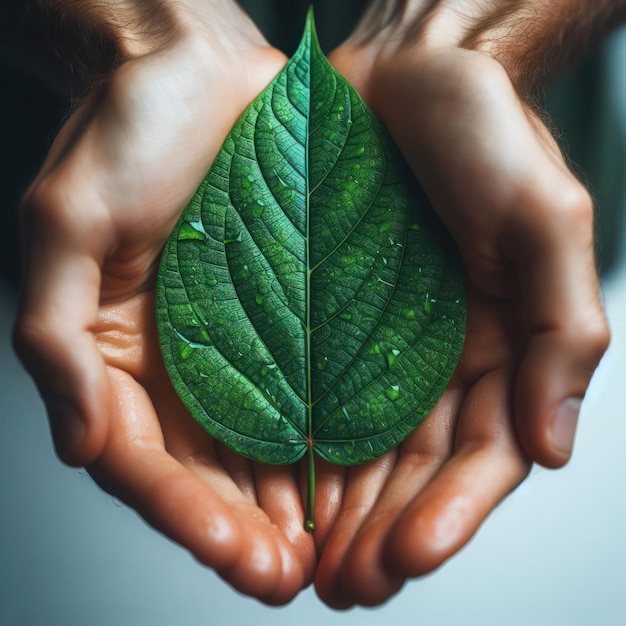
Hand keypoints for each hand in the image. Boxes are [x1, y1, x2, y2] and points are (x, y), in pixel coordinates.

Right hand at [13, 0, 316, 603]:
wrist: (194, 73)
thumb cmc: (124, 135)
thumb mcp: (68, 225)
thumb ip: (58, 337)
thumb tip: (79, 444)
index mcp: (118, 357)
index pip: (144, 461)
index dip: (183, 515)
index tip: (232, 553)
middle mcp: (181, 365)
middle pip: (208, 473)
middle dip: (244, 532)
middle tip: (289, 578)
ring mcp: (239, 346)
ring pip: (262, 450)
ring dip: (291, 509)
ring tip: (329, 555)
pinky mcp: (288, 318)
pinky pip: (308, 392)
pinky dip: (327, 444)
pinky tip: (355, 479)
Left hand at [312, 1, 609, 606]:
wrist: (408, 76)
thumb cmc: (485, 132)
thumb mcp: (545, 219)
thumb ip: (561, 329)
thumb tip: (556, 444)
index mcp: (498, 346)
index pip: (481, 455)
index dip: (451, 514)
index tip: (410, 558)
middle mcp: (436, 357)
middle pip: (414, 470)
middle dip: (384, 533)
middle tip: (349, 585)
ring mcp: (377, 343)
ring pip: (360, 451)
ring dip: (340, 514)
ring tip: (310, 566)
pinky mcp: (324, 318)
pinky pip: (309, 396)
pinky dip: (298, 452)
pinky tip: (279, 493)